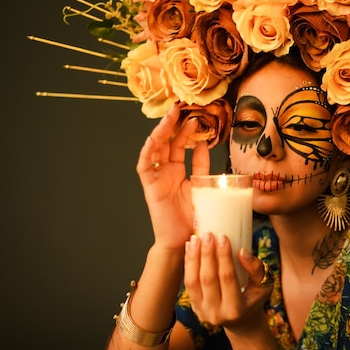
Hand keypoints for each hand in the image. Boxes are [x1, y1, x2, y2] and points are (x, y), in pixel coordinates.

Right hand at [137, 106, 209, 250]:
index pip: (179, 145)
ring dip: (160, 133)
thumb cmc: (194, 217)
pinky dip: (146, 153)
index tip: (196, 117)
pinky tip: (152, 140)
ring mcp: (157, 179)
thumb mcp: (201, 186)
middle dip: (172, 125)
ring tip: (169, 118)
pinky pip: (144, 168)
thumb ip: (202, 167)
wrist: (185, 241)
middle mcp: (165, 172)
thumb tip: (205, 144)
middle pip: (166, 143)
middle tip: (180, 108)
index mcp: (178, 171)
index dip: (186, 131)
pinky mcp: (150, 188)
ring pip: (154, 150)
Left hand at [183, 232, 273, 333]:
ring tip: (195, 238)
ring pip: (192, 281)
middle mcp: (216, 313)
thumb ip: (256, 268)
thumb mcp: (264, 285)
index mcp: (236, 309)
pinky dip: (188, 264)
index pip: (228, 278)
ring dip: (193, 257)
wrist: (242, 321)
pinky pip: (188, 283)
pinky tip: (190, 248)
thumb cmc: (255, 298)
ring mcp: (202, 311)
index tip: (222, 236)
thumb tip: (242, 251)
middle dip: (206, 254)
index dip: (224, 256)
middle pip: (208, 279)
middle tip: (207, 234)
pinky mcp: (194, 307)